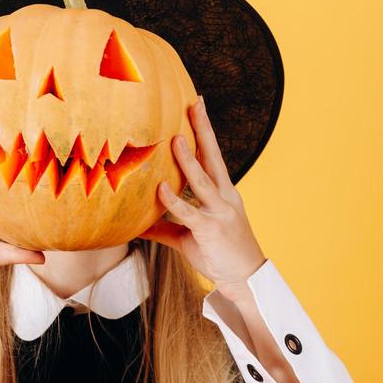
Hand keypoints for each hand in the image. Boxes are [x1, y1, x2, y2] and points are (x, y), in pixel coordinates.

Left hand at [138, 95, 266, 299]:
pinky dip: (173, 200)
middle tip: (194, 104)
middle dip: (203, 130)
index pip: (212, 156)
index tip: (197, 107)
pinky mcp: (211, 229)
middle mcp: (224, 197)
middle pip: (213, 157)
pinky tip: (161, 187)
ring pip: (202, 180)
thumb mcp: (189, 236)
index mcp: (223, 193)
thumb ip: (165, 226)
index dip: (204, 132)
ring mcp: (220, 212)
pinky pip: (189, 212)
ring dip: (188, 160)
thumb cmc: (218, 254)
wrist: (245, 278)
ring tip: (175, 139)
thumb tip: (138, 223)